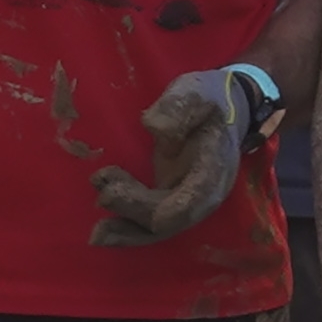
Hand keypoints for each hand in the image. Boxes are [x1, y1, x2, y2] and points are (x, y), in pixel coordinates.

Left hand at [90, 65, 271, 244]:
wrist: (222, 107)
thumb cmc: (208, 98)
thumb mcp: (195, 93)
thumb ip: (178, 107)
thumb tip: (154, 127)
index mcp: (216, 167)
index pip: (195, 199)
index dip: (168, 209)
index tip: (136, 199)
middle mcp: (204, 193)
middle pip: (171, 220)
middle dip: (135, 212)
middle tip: (104, 192)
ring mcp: (187, 200)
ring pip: (158, 228)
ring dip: (125, 226)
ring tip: (98, 205)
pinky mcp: (170, 200)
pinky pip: (149, 224)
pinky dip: (126, 227)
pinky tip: (101, 226)